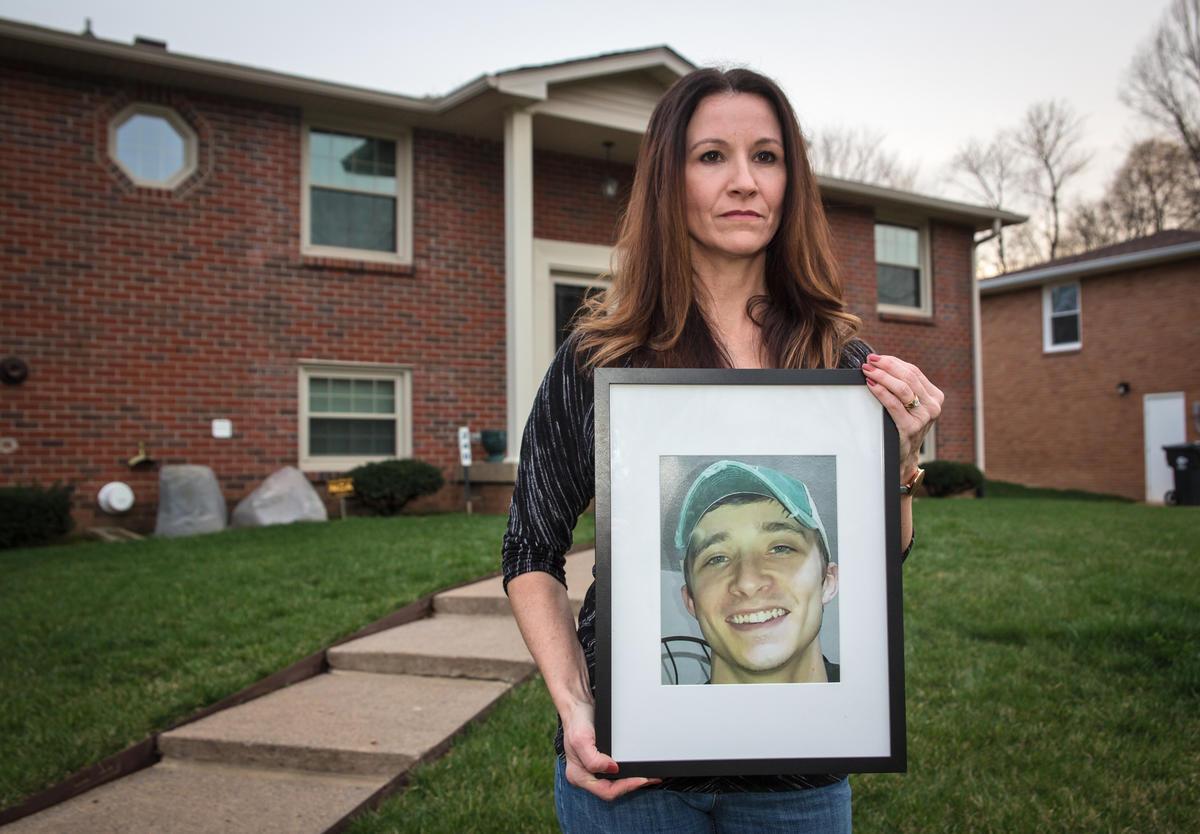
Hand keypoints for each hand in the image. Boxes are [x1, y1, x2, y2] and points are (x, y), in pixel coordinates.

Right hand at [561, 698, 660, 800]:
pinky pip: (616, 774)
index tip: (641, 778)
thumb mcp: (580, 740)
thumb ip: (593, 760)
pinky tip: (639, 769)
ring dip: (633, 781)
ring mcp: (593, 771)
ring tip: (650, 776)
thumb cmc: (576, 722)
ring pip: (616, 784)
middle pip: (613, 790)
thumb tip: (613, 769)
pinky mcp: (601, 763)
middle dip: (632, 785)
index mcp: (579, 776)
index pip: (606, 791)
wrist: (577, 706)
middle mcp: (586, 776)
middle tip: (651, 778)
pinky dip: (629, 773)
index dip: (626, 787)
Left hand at [861, 353, 942, 480]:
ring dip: (882, 376)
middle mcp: (933, 406)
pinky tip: (870, 385)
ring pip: (902, 388)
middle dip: (886, 366)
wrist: (903, 456)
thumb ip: (904, 386)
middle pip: (908, 377)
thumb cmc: (903, 426)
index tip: (876, 357)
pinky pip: (893, 404)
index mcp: (935, 396)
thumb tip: (880, 363)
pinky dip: (881, 391)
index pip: (913, 372)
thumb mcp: (910, 405)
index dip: (893, 362)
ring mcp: (924, 418)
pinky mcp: (911, 428)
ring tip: (867, 370)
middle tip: (869, 361)